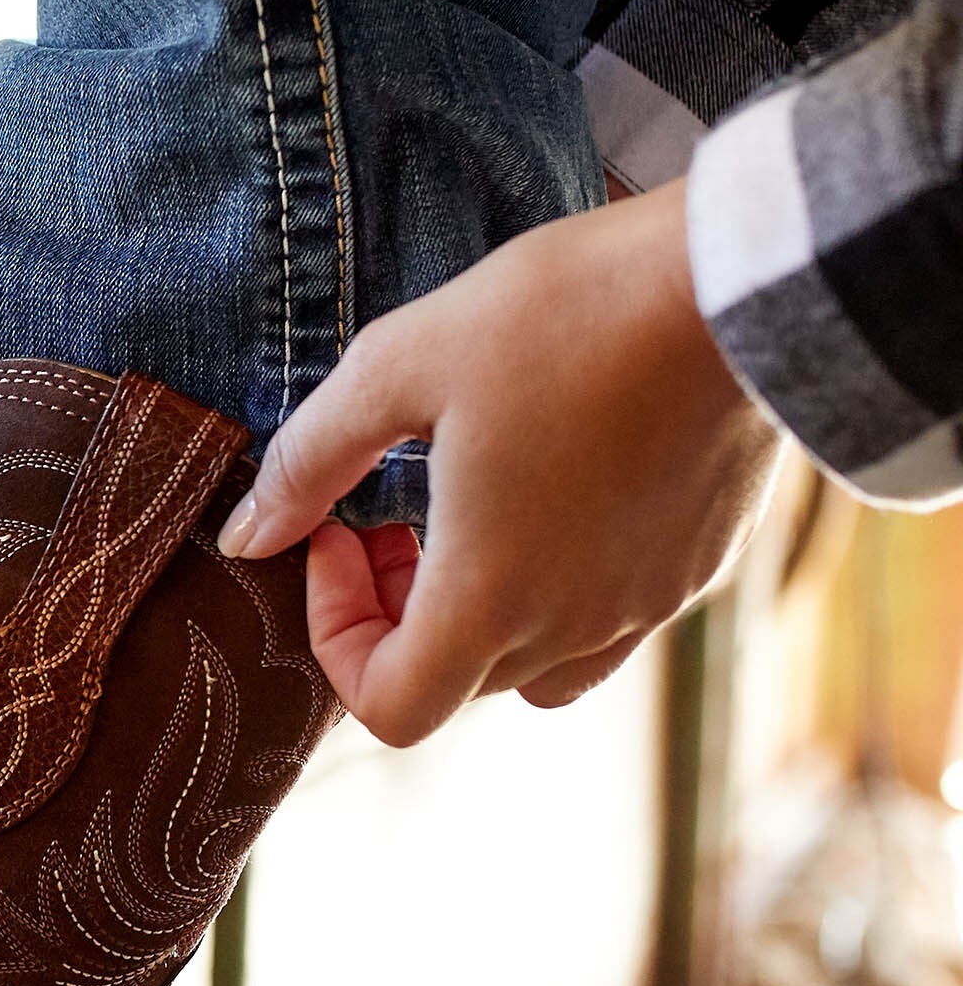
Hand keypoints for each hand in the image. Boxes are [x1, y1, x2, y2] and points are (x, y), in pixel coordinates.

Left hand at [214, 178, 782, 746]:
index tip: (338, 537)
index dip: (335, 640)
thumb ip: (309, 460)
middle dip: (391, 612)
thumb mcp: (400, 366)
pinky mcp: (698, 569)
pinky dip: (552, 590)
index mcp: (490, 597)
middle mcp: (573, 627)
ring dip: (472, 610)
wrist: (739, 278)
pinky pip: (606, 624)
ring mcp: (646, 605)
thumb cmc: (562, 314)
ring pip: (532, 665)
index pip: (387, 707)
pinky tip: (547, 490)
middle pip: (452, 681)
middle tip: (380, 514)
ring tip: (462, 507)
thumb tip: (246, 535)